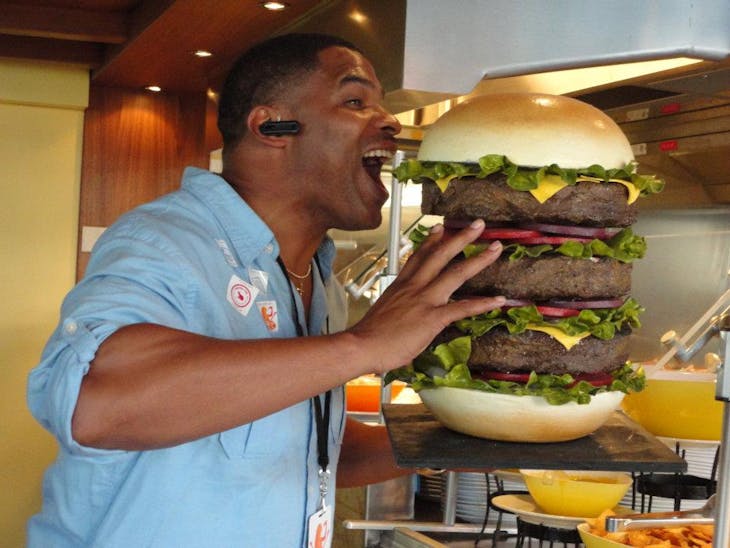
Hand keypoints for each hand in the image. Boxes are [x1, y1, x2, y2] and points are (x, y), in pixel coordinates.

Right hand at [347, 219, 504, 374]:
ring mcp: (425, 300)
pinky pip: (463, 307)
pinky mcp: (432, 317)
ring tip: (495, 247)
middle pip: (441, 255)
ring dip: (479, 259)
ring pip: (456, 273)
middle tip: (478, 225)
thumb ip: (399, 306)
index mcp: (401, 284)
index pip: (418, 256)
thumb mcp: (385, 311)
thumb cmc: (370, 335)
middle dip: (461, 238)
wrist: (361, 345)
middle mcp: (414, 286)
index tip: (441, 227)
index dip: (431, 240)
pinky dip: (483, 304)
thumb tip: (406, 313)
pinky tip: (498, 300)